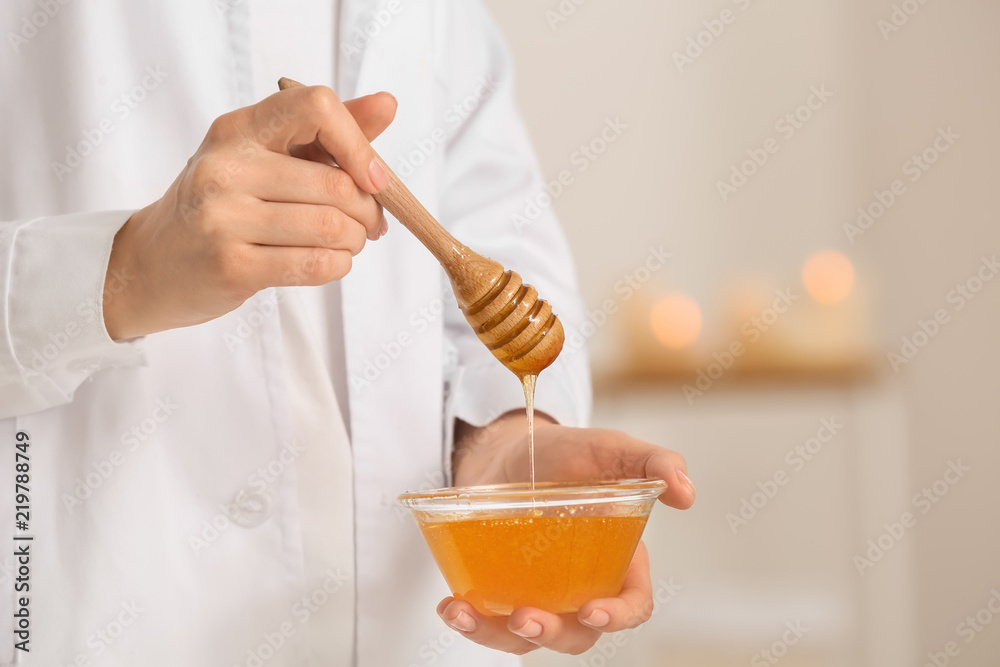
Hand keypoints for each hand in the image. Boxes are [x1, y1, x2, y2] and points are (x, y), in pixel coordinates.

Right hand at [103, 85, 396, 338]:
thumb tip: (388, 104)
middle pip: (336, 183)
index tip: (375, 178)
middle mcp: (226, 167)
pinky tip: (331, 262)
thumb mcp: (262, 157)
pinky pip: (314, 264)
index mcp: (239, 129)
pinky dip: (338, 266)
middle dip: (369, 210)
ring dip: (355, 241)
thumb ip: (325, 132)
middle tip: (369, 224)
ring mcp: (223, 217)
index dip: (359, 144)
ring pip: (330, 226)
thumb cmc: (220, 206)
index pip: (316, 106)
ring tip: (349, 243)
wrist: (151, 263)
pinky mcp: (231, 266)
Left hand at [441, 417, 694, 654]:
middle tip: (527, 616)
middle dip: (552, 634)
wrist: (511, 449)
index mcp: (619, 560)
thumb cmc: (569, 453)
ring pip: (527, 636)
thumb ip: (653, 463)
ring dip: (498, 635)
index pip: (632, 604)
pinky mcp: (501, 588)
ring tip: (467, 614)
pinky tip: (451, 605)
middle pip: (576, 634)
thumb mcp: (611, 448)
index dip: (618, 616)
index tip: (594, 612)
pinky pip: (489, 619)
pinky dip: (469, 619)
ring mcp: (539, 591)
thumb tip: (687, 492)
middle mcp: (580, 584)